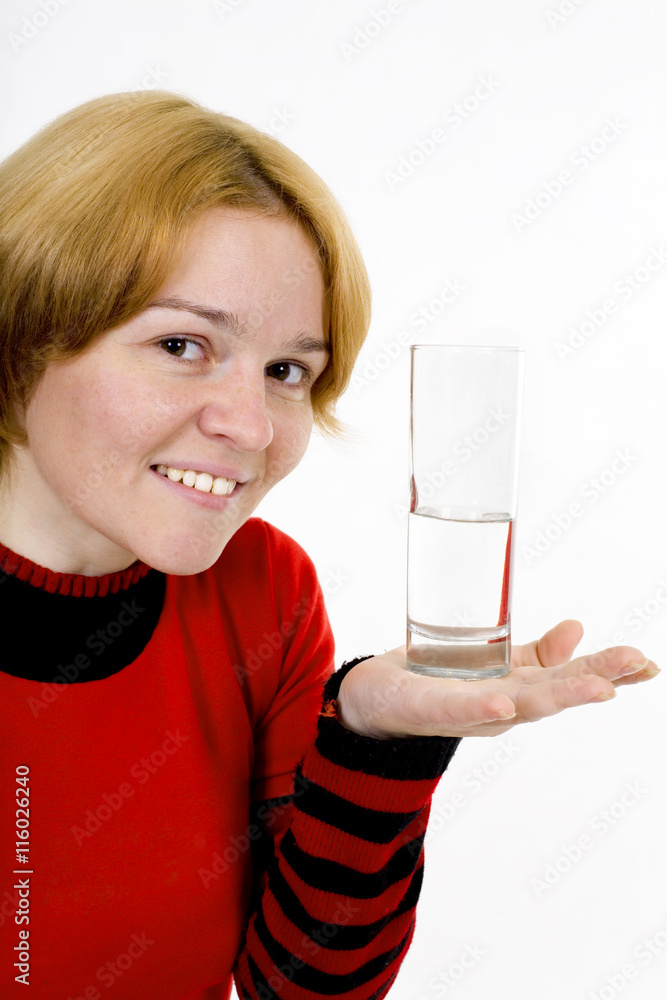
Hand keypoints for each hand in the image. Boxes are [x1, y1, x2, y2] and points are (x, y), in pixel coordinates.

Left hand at [336, 620, 659, 738]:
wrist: (377, 701)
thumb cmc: (441, 679)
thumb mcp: (497, 660)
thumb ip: (538, 652)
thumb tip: (578, 626)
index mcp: (519, 688)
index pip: (570, 678)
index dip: (609, 671)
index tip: (647, 663)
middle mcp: (502, 705)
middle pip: (554, 693)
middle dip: (595, 679)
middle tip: (636, 665)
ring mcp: (468, 710)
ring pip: (518, 705)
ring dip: (557, 695)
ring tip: (596, 688)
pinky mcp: (428, 709)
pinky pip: (457, 710)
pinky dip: (482, 708)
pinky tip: (504, 703)